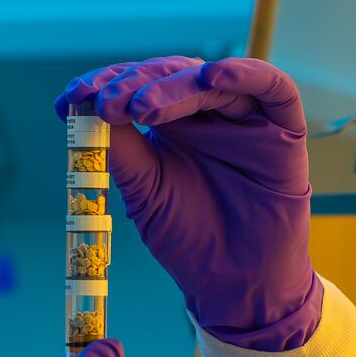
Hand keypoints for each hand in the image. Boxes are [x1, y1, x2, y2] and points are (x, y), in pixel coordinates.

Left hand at [54, 56, 321, 351]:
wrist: (232, 283)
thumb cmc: (188, 238)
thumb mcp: (145, 193)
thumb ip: (123, 152)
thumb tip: (87, 113)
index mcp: (170, 125)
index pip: (136, 88)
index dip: (104, 85)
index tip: (71, 98)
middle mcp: (206, 114)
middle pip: (168, 76)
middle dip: (133, 84)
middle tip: (106, 102)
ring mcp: (244, 117)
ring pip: (210, 80)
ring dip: (173, 84)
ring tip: (143, 105)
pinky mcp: (284, 128)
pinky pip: (274, 88)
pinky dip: (246, 73)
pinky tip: (214, 75)